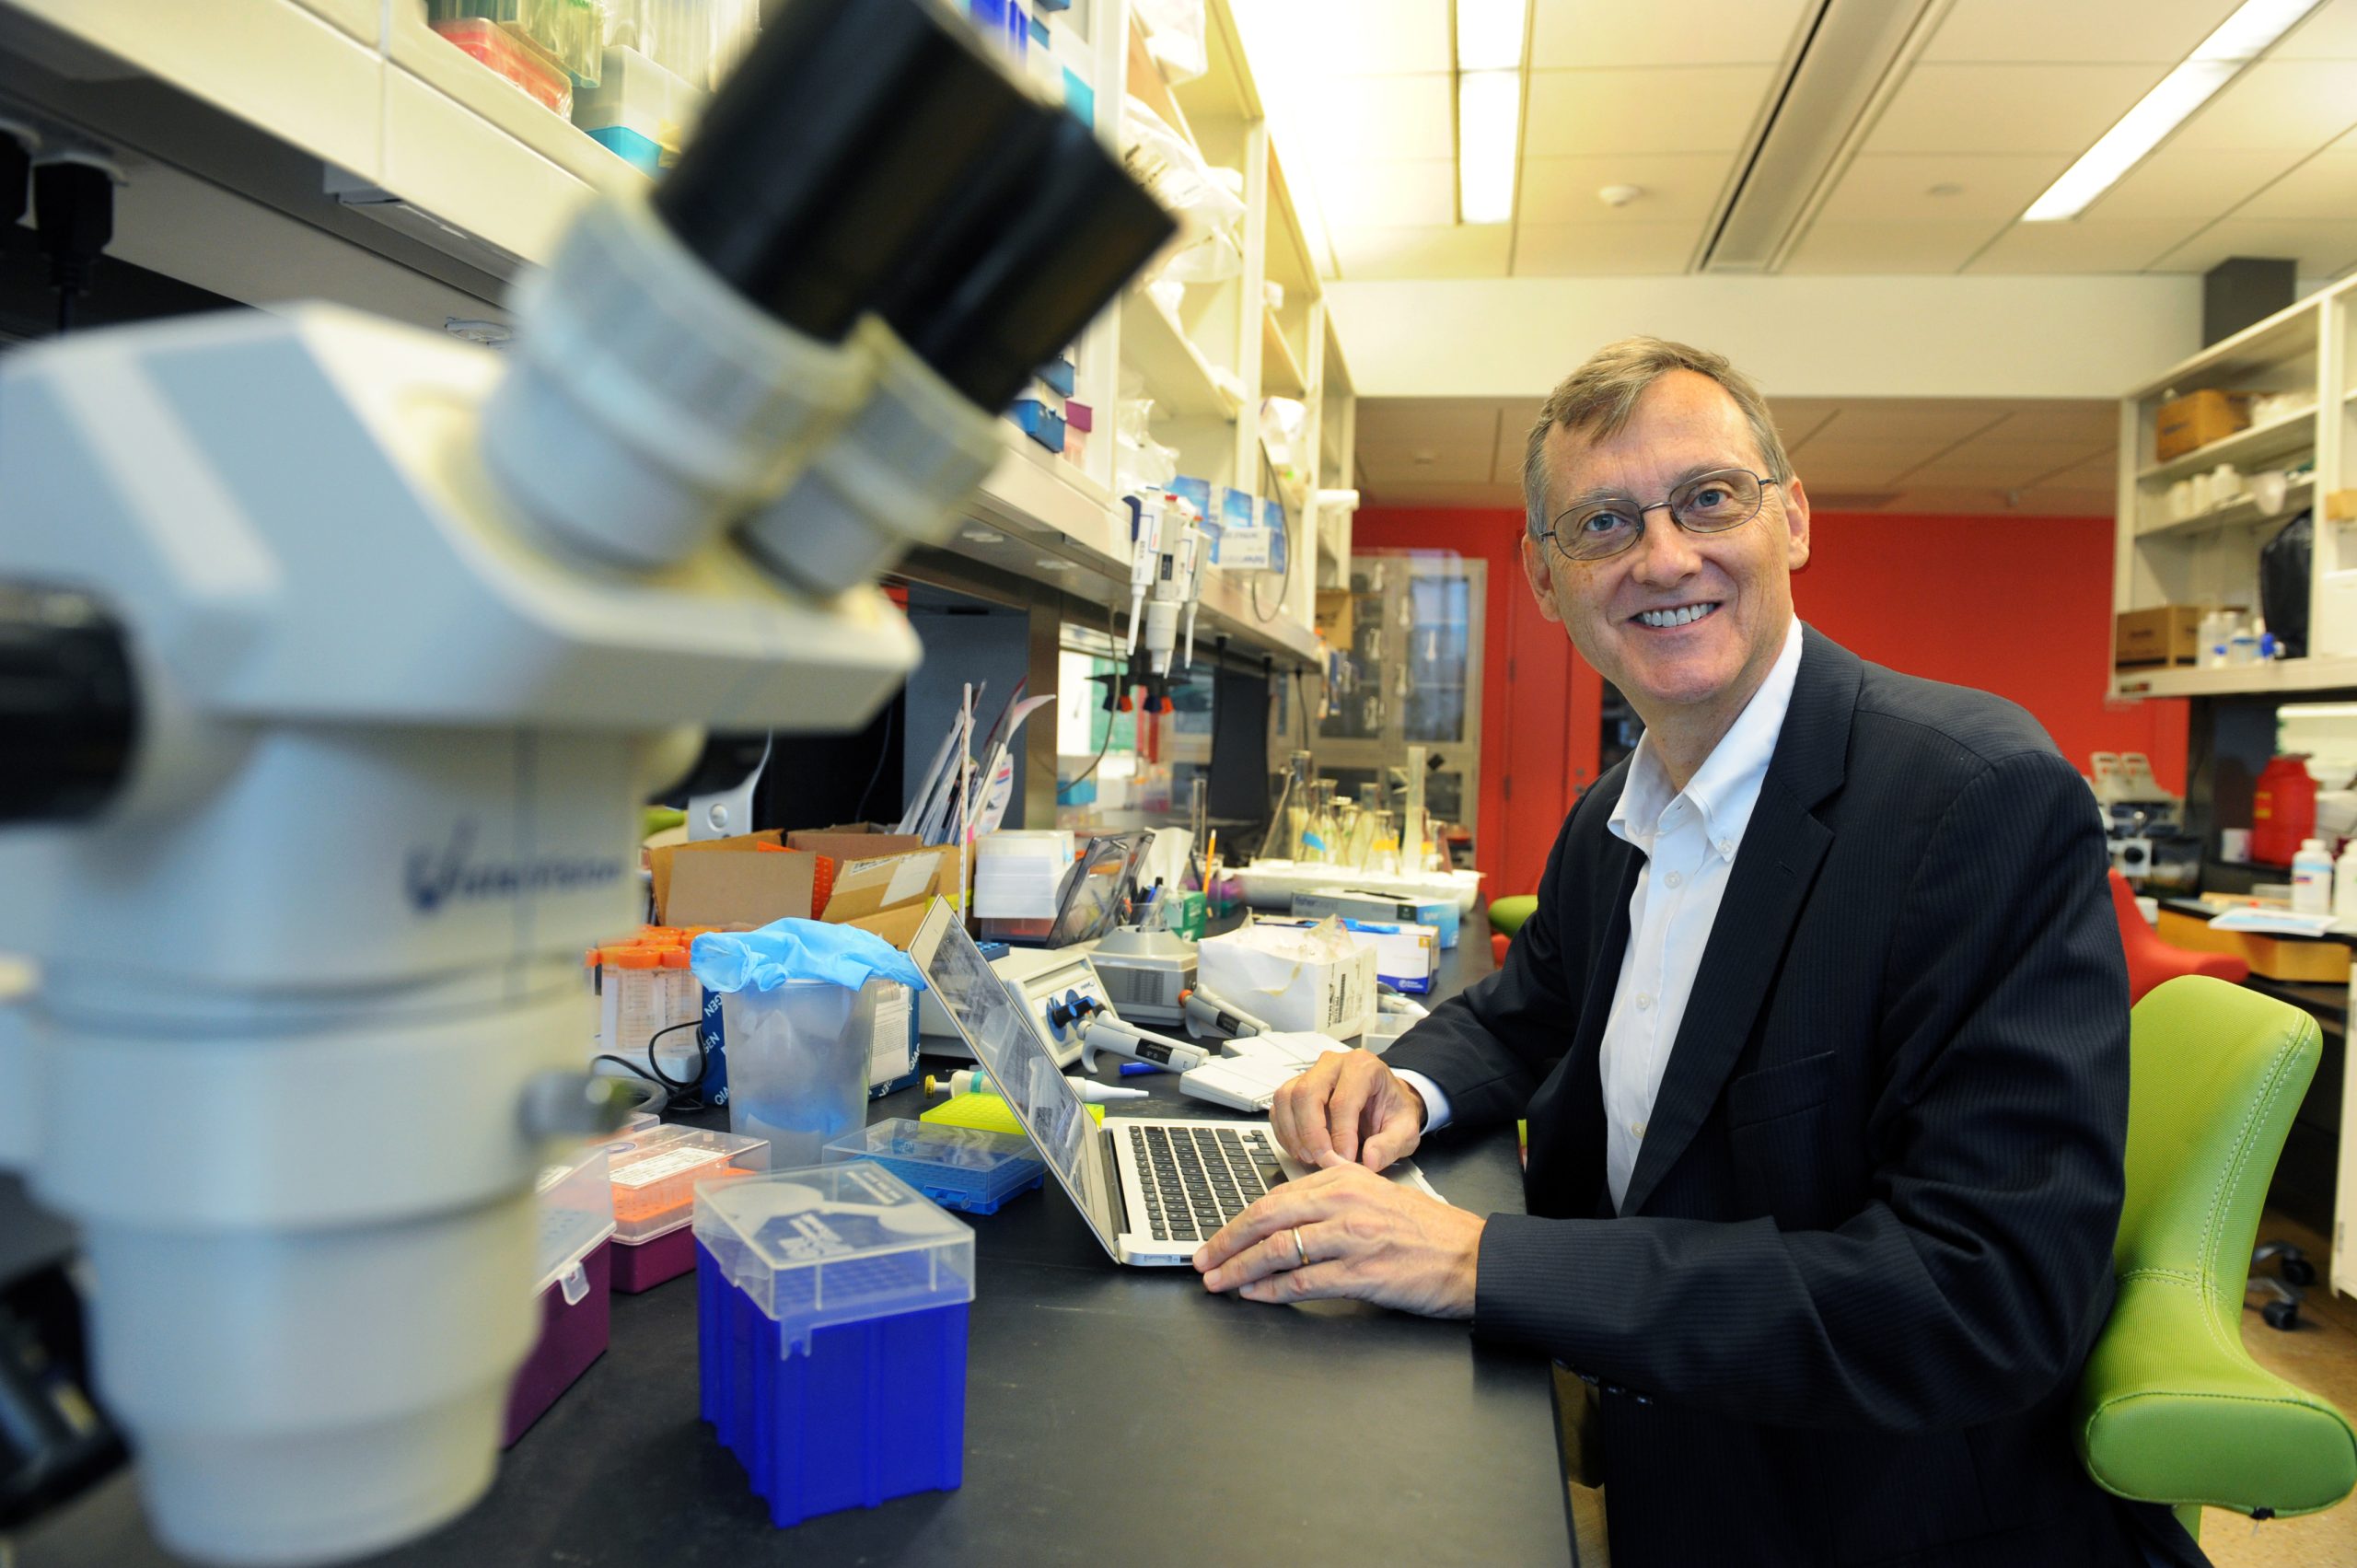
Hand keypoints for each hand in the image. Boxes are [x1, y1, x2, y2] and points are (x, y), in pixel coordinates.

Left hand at [1193, 1155, 1484, 1317]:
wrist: (1472, 1256)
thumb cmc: (1425, 1231)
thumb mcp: (1374, 1195)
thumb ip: (1329, 1200)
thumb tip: (1280, 1221)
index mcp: (1344, 1177)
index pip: (1275, 1197)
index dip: (1238, 1221)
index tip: (1217, 1238)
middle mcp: (1344, 1201)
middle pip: (1267, 1219)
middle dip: (1227, 1243)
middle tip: (1203, 1261)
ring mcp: (1352, 1236)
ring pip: (1278, 1250)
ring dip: (1240, 1270)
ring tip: (1220, 1283)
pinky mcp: (1361, 1272)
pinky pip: (1303, 1281)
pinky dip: (1272, 1291)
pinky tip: (1255, 1296)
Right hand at [1269, 1049, 1425, 1170]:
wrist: (1385, 1101)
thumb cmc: (1392, 1110)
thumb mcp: (1406, 1130)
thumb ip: (1391, 1145)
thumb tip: (1369, 1159)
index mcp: (1363, 1067)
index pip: (1343, 1101)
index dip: (1341, 1136)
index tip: (1344, 1160)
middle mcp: (1333, 1064)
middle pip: (1307, 1093)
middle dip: (1311, 1134)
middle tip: (1322, 1159)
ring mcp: (1311, 1073)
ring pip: (1287, 1097)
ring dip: (1294, 1133)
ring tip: (1310, 1157)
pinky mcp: (1297, 1087)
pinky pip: (1279, 1107)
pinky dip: (1285, 1132)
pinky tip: (1301, 1149)